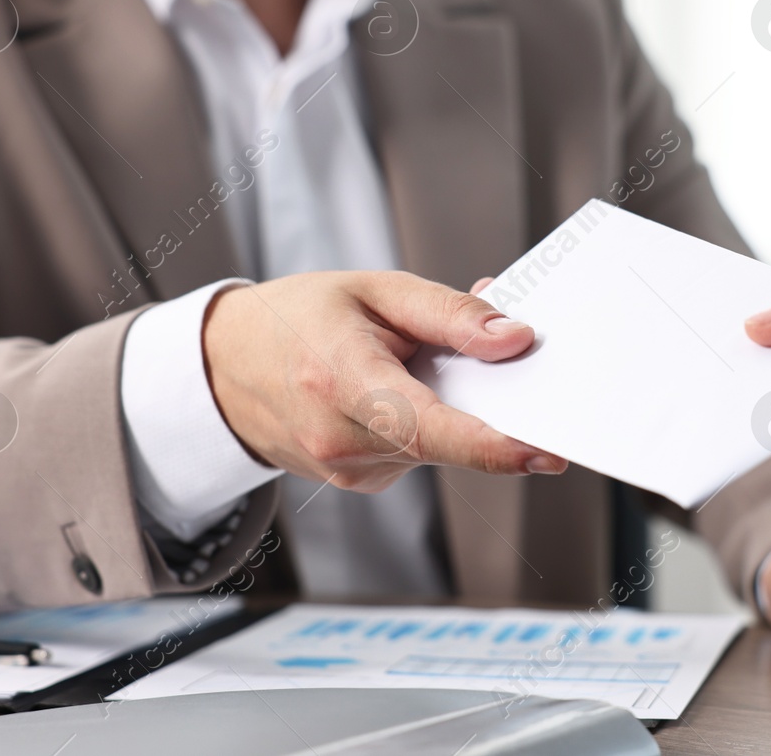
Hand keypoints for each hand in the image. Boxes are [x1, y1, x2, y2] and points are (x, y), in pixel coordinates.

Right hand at [202, 270, 565, 489]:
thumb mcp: (374, 289)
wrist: (223, 367)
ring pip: (437, 445)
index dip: (494, 444)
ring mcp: (348, 471)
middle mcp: (341, 439)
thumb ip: (449, 314)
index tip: (546, 451)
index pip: (430, 426)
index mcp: (342, 380)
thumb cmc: (298, 318)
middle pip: (446, 436)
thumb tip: (515, 337)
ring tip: (414, 360)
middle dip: (484, 401)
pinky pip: (419, 453)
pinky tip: (400, 389)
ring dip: (450, 406)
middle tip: (493, 355)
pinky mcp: (359, 482)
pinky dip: (428, 422)